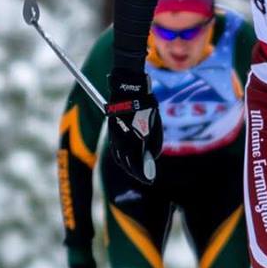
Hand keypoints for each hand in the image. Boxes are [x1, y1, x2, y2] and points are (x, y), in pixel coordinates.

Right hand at [107, 68, 161, 183]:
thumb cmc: (145, 104)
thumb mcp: (155, 123)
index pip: (134, 163)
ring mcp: (114, 134)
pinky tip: (128, 158)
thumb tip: (152, 156)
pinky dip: (121, 155)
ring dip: (127, 165)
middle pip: (125, 162)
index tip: (149, 180)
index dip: (141, 174)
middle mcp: (120, 138)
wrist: (127, 87)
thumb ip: (155, 141)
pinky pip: (115, 147)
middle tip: (144, 177)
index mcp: (131, 138)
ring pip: (118, 156)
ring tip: (137, 169)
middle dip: (134, 171)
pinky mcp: (111, 129)